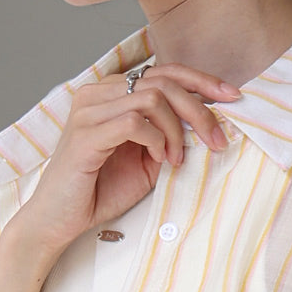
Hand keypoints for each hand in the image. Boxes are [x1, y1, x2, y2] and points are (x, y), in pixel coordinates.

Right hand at [14, 61, 241, 256]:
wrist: (59, 219)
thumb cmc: (99, 191)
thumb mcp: (146, 163)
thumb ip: (169, 139)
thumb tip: (205, 128)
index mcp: (112, 94)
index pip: (163, 72)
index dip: (201, 80)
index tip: (232, 98)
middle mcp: (98, 94)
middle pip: (163, 81)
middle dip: (199, 110)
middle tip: (216, 141)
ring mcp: (89, 110)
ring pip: (151, 97)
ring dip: (176, 129)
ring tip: (176, 160)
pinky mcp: (85, 133)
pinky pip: (133, 120)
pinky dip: (156, 139)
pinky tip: (160, 160)